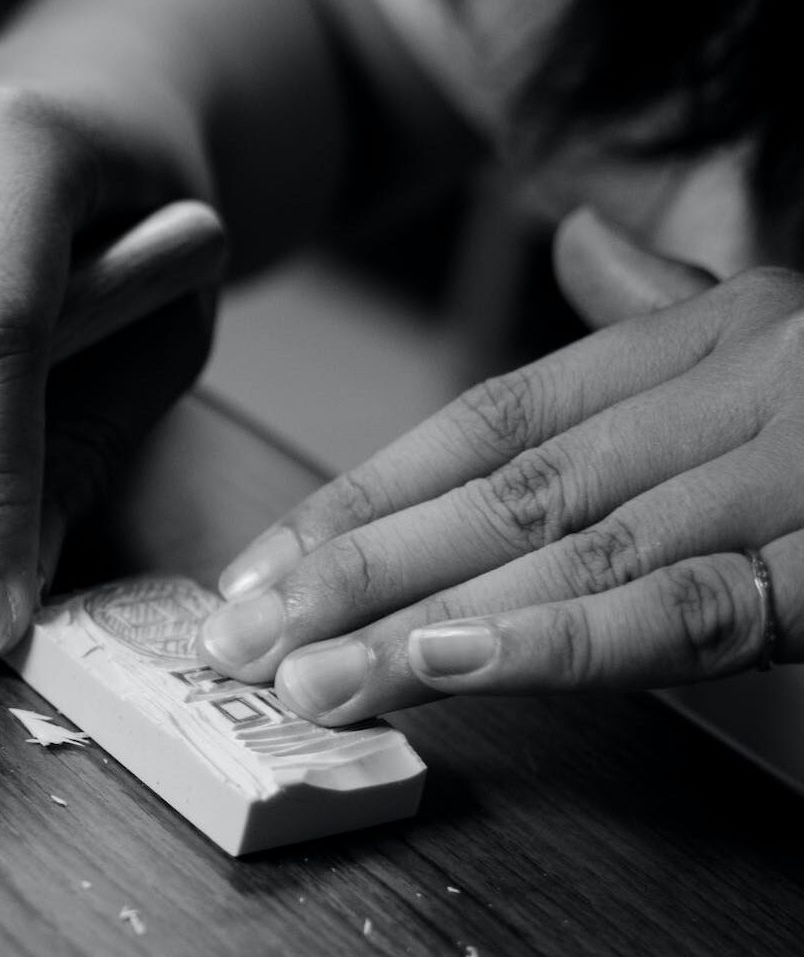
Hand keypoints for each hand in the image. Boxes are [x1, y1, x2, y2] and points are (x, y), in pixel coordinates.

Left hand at [197, 208, 803, 722]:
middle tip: (243, 642)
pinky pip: (683, 612)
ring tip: (313, 679)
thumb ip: (665, 309)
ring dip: (420, 625)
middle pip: (499, 494)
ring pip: (563, 554)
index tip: (255, 571)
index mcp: (701, 342)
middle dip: (353, 574)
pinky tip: (454, 669)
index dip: (357, 499)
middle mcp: (728, 398)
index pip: (486, 423)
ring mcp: (785, 478)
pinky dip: (561, 643)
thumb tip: (582, 242)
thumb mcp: (787, 328)